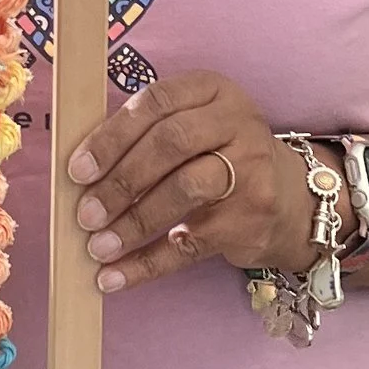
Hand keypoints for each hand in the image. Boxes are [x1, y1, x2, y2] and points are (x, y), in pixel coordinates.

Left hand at [64, 72, 314, 294]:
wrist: (291, 198)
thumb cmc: (220, 155)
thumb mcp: (196, 123)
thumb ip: (147, 132)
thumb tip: (79, 170)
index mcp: (214, 91)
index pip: (156, 103)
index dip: (112, 137)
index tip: (78, 170)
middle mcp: (238, 124)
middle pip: (170, 144)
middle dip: (120, 181)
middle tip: (86, 212)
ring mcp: (251, 171)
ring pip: (183, 190)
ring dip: (133, 222)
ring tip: (98, 245)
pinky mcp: (251, 219)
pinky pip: (190, 245)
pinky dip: (146, 264)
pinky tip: (114, 277)